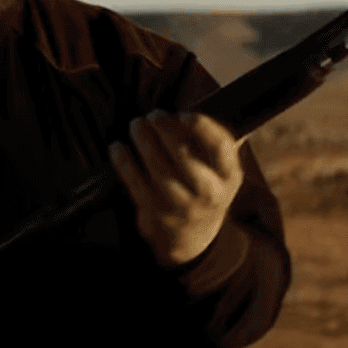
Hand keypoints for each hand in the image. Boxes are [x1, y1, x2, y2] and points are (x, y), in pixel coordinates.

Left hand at [110, 109, 242, 267]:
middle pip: (184, 157)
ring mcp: (181, 206)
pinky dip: (124, 163)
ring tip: (136, 125)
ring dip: (143, 141)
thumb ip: (213, 143)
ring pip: (158, 169)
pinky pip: (135, 184)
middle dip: (164, 130)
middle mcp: (209, 194)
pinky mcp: (155, 214)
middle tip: (152, 115)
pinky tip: (118, 148)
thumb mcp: (221, 172)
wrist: (193, 240)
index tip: (185, 114)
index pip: (221, 148)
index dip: (203, 127)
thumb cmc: (204, 191)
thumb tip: (194, 107)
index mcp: (229, 177)